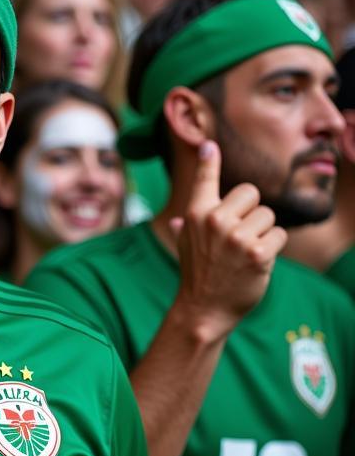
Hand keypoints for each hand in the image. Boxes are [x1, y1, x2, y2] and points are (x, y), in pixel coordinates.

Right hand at [169, 140, 287, 340]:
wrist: (204, 308)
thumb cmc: (197, 274)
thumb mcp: (186, 245)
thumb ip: (184, 227)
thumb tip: (174, 221)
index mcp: (195, 213)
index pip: (205, 179)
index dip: (209, 160)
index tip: (210, 147)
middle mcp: (214, 220)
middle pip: (251, 193)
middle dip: (252, 212)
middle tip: (240, 236)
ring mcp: (236, 236)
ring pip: (269, 217)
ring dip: (264, 234)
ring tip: (246, 253)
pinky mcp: (257, 253)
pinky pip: (279, 237)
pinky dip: (274, 250)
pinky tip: (258, 263)